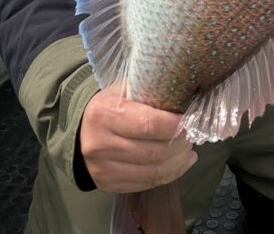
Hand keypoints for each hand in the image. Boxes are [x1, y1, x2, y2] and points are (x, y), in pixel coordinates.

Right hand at [78, 87, 197, 192]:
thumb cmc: (109, 104)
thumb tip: (186, 98)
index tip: (192, 120)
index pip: (149, 124)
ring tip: (189, 150)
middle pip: (154, 152)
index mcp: (104, 114)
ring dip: (179, 163)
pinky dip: (168, 175)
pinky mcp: (108, 184)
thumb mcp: (124, 89)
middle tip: (193, 136)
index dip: (175, 125)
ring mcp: (103, 169)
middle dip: (181, 145)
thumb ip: (149, 92)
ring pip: (153, 172)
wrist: (80, 130)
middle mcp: (101, 144)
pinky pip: (147, 184)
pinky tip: (178, 163)